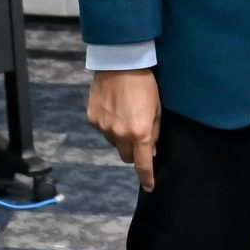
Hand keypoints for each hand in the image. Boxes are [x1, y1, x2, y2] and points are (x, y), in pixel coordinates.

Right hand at [88, 68, 161, 192]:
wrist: (120, 63)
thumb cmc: (145, 83)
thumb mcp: (157, 109)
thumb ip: (154, 133)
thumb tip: (152, 151)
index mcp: (139, 133)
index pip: (143, 164)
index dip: (147, 178)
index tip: (150, 187)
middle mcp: (120, 134)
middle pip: (126, 156)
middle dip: (133, 151)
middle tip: (138, 137)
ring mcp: (103, 127)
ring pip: (113, 142)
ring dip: (120, 136)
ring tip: (125, 115)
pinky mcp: (92, 118)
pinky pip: (102, 129)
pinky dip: (109, 125)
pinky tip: (113, 108)